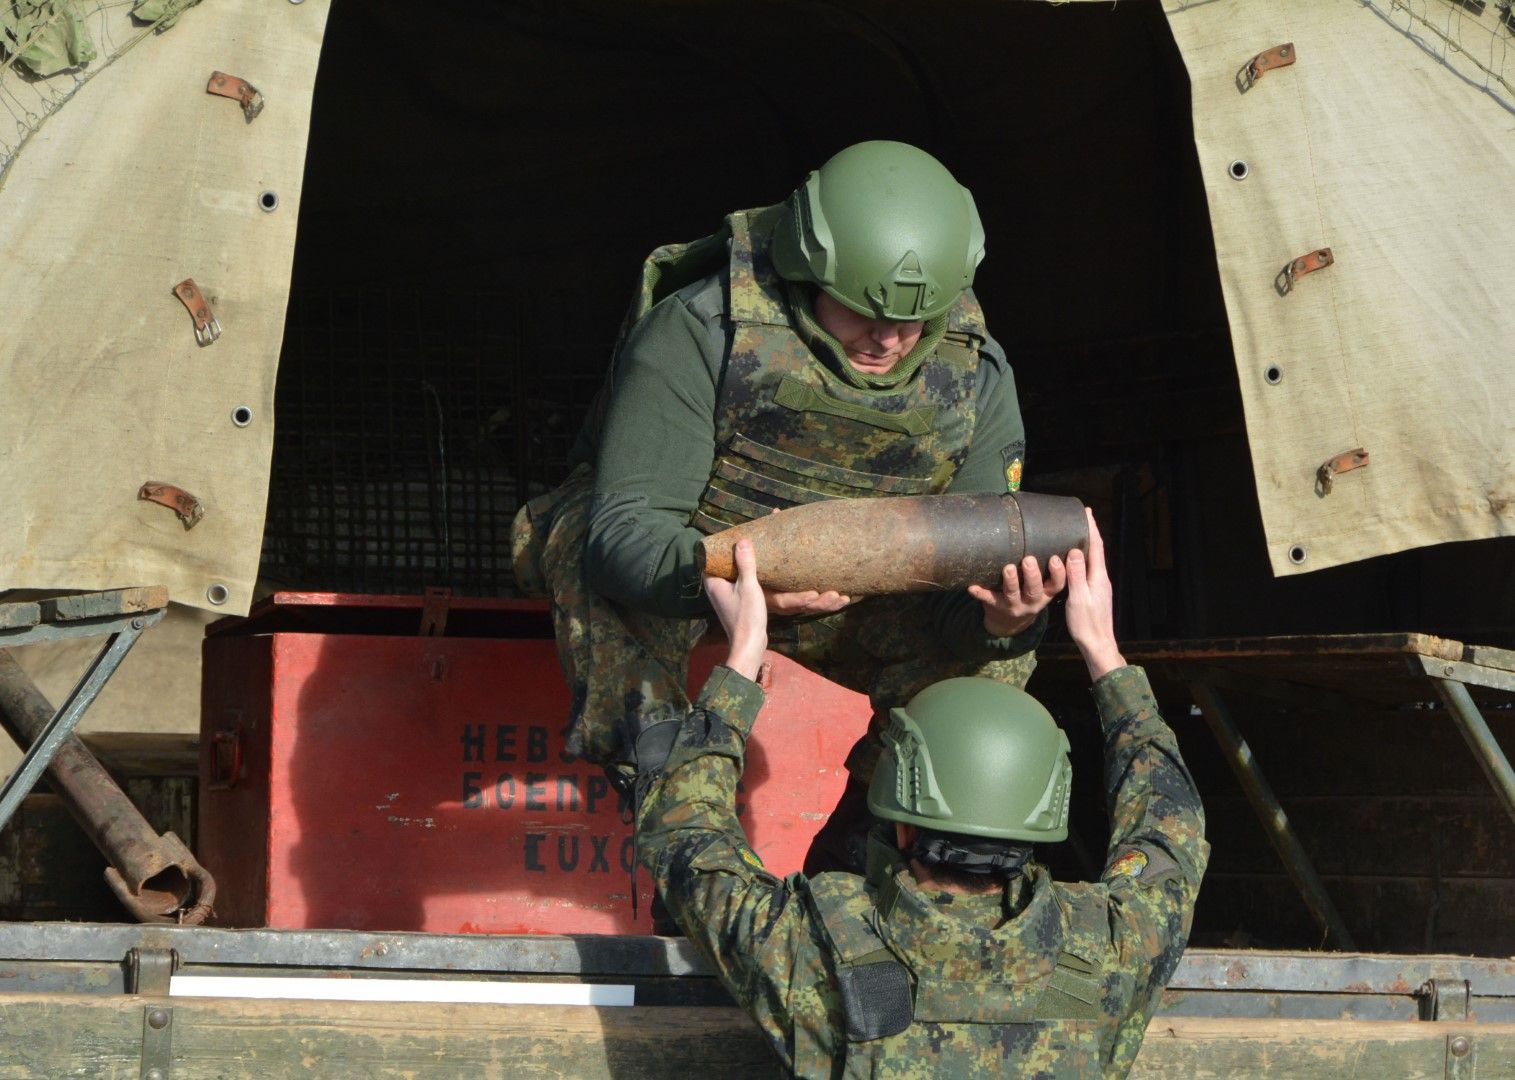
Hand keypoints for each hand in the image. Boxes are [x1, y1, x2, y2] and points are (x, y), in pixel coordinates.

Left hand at [704, 538, 768, 681]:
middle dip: (729, 556)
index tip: (730, 537)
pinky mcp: (733, 605)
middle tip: (744, 541)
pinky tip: (754, 572)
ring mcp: (723, 598)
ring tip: (751, 552)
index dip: (717, 548)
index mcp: (713, 584)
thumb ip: (745, 563)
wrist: (750, 645)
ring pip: (728, 576)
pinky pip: (735, 585)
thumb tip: (742, 540)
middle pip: (719, 567)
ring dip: (737, 567)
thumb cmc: (747, 616)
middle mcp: (714, 590)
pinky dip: (742, 577)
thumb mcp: (748, 586)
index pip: (708, 560)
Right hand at [753, 507, 849, 616]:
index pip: (783, 600)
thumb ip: (767, 537)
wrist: (744, 588)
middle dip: (819, 603)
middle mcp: (778, 603)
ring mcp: (788, 605)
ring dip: (827, 605)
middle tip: (834, 595)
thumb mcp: (757, 556)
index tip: (814, 595)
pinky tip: (845, 599)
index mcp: (767, 593)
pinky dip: (829, 605)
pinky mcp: (797, 604)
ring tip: (844, 598)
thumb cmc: (751, 568)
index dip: (799, 599)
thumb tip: (777, 511)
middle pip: (801, 607)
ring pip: (810, 609)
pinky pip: (814, 607)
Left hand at [968, 554, 1067, 637]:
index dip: (1058, 573)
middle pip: (1034, 590)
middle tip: (1028, 560)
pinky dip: (980, 593)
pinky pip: (988, 599)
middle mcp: (1031, 602)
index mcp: (1045, 594)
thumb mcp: (1042, 589)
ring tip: (1008, 568)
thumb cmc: (1027, 595)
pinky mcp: (996, 606)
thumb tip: (1049, 536)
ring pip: (1013, 595)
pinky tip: (972, 587)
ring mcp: (1013, 606)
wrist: (1009, 624)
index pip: (1056, 585)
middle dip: (1032, 575)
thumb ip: (1045, 571)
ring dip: (1011, 581)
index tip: (1055, 558)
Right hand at [1065, 509, 1124, 679]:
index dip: (1091, 528)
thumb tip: (1075, 550)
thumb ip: (1077, 574)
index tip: (1086, 512)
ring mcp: (1099, 586)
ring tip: (1076, 533)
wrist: (1098, 644)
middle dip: (1090, 532)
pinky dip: (1083, 558)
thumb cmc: (1087, 623)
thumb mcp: (1078, 597)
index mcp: (1098, 577)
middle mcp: (1101, 578)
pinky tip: (1075, 560)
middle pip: (1096, 550)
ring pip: (1093, 559)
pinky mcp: (1095, 593)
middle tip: (1080, 517)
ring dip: (1087, 544)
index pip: (1096, 546)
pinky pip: (1089, 569)